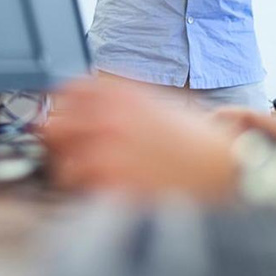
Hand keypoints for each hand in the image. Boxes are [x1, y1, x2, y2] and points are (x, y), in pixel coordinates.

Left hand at [42, 79, 237, 199]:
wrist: (220, 167)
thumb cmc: (195, 139)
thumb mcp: (160, 104)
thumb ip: (124, 100)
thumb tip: (92, 105)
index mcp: (124, 95)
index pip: (70, 89)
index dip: (61, 102)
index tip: (61, 112)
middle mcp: (111, 118)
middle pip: (55, 123)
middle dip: (58, 136)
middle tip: (67, 146)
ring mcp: (109, 150)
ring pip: (61, 159)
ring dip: (69, 165)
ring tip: (84, 171)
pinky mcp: (111, 181)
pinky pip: (79, 185)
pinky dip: (85, 186)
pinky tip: (102, 185)